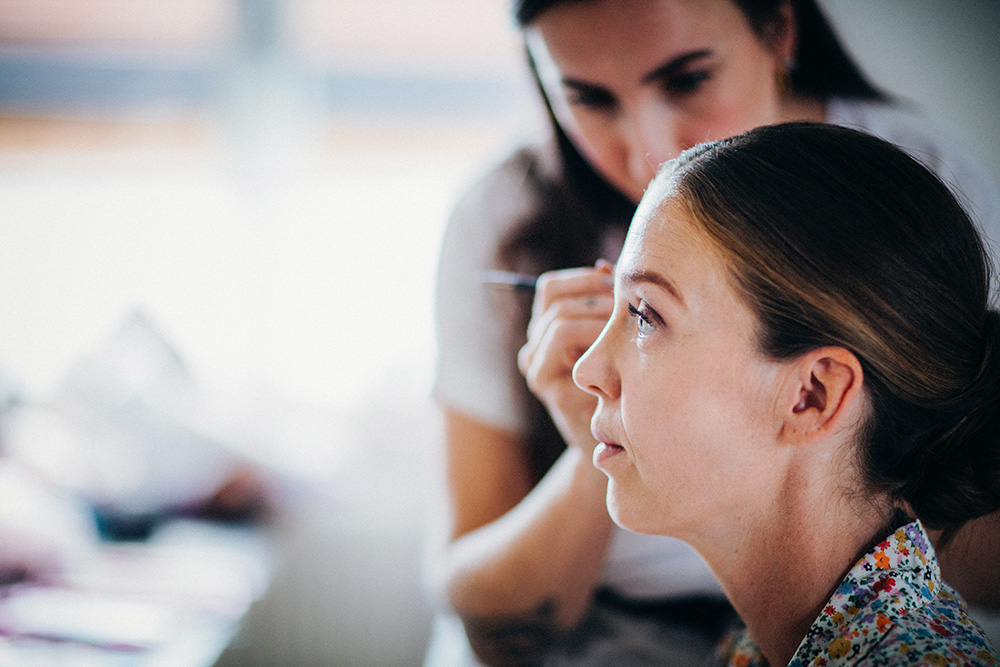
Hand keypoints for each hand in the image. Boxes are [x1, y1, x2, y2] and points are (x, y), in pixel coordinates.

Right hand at [518, 262, 613, 451]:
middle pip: (556, 303)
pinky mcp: (549, 389)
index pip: (551, 288)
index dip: (582, 279)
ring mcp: (537, 368)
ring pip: (559, 324)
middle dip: (597, 299)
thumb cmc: (626, 381)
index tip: (616, 283)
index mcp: (547, 329)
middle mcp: (535, 346)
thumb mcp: (618, 335)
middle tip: (632, 308)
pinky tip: (622, 351)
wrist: (622, 437)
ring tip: (628, 329)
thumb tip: (607, 266)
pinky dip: (595, 341)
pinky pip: (567, 350)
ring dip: (598, 320)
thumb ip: (608, 303)